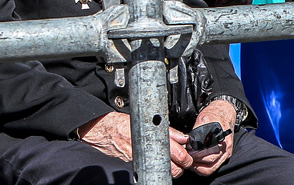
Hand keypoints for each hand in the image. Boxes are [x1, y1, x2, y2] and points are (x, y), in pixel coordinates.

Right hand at [77, 112, 192, 176]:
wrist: (105, 131)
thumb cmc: (123, 124)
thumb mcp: (150, 121)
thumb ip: (169, 131)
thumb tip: (183, 138)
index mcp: (156, 140)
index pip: (179, 155)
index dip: (187, 158)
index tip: (188, 156)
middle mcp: (150, 153)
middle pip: (174, 170)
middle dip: (180, 167)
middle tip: (182, 161)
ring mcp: (143, 161)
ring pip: (163, 172)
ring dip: (168, 168)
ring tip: (168, 161)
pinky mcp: (135, 165)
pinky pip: (150, 169)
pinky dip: (155, 167)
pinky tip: (154, 160)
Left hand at [189, 99, 236, 175]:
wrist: (224, 114)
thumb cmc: (214, 116)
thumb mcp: (203, 119)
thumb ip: (197, 131)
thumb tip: (190, 142)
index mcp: (220, 137)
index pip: (207, 150)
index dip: (195, 153)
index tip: (187, 151)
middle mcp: (225, 147)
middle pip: (209, 160)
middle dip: (195, 160)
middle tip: (186, 157)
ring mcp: (225, 154)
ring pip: (211, 168)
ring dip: (198, 167)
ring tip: (189, 162)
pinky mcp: (224, 157)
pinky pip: (213, 168)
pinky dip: (203, 169)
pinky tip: (195, 165)